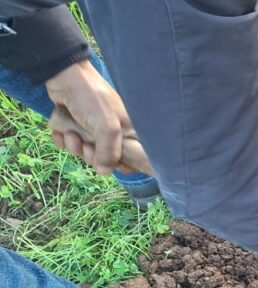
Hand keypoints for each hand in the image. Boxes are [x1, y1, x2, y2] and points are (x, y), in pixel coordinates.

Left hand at [45, 60, 134, 174]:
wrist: (64, 76)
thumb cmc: (92, 99)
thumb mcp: (107, 127)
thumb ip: (109, 153)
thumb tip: (104, 172)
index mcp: (127, 130)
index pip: (129, 157)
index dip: (117, 163)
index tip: (107, 161)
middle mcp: (111, 131)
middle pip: (102, 158)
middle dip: (90, 154)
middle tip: (85, 145)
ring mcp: (92, 128)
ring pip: (84, 151)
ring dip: (74, 146)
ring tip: (70, 133)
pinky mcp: (74, 124)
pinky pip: (68, 142)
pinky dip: (62, 139)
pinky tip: (61, 132)